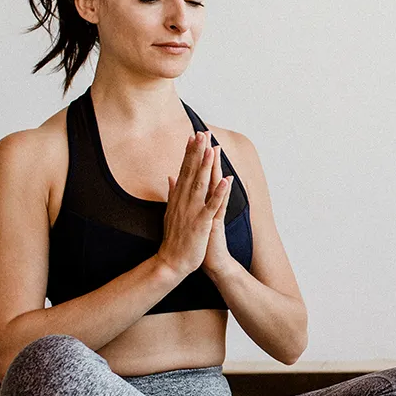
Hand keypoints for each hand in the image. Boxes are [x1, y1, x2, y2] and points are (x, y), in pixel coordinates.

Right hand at [157, 132, 229, 277]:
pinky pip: (211, 207)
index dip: (189, 152)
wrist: (171, 262)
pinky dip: (218, 194)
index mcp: (178, 198)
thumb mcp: (170, 212)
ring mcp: (192, 212)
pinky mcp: (201, 224)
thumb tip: (171, 176)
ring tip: (211, 149)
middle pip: (191, 172)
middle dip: (197, 152)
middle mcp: (183, 201)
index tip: (193, 135)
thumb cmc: (174, 238)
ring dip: (206, 167)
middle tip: (202, 133)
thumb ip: (172, 193)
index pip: (184, 170)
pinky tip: (225, 182)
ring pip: (200, 185)